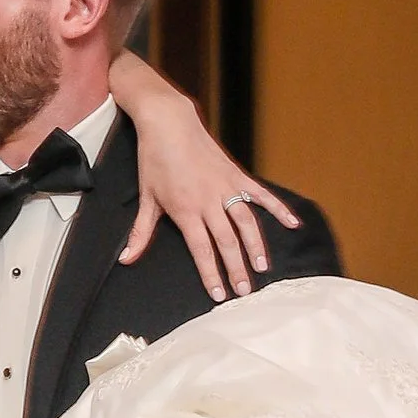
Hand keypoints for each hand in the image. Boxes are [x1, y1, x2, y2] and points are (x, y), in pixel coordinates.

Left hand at [120, 79, 299, 299]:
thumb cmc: (155, 159)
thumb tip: (126, 259)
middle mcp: (208, 201)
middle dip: (237, 268)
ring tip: (263, 266)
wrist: (168, 123)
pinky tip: (292, 223)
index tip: (219, 294)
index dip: (211, 273)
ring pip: (246, 222)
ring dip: (255, 245)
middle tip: (245, 291)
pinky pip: (260, 194)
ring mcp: (225, 186)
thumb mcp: (146, 198)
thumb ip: (140, 232)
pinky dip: (278, 208)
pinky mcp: (236, 174)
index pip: (201, 249)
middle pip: (227, 241)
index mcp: (185, 210)